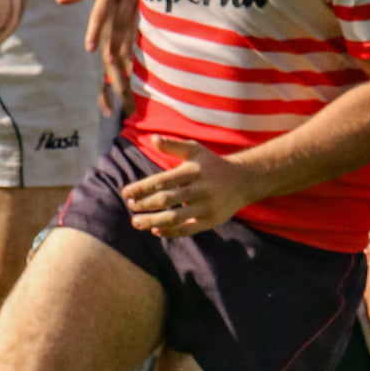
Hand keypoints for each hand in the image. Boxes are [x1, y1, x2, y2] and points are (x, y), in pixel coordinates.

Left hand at [56, 0, 136, 116]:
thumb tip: (60, 1)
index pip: (101, 11)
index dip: (95, 30)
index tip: (90, 48)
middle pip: (119, 23)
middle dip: (114, 44)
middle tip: (108, 62)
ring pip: (133, 26)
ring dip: (127, 47)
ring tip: (122, 66)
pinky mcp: (148, 4)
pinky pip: (141, 25)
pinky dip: (137, 42)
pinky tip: (134, 57)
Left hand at [121, 135, 254, 236]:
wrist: (243, 180)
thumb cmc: (212, 164)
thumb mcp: (195, 150)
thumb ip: (173, 145)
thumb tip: (152, 138)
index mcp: (192, 171)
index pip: (161, 181)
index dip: (141, 188)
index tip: (125, 193)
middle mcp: (200, 189)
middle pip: (166, 200)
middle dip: (145, 205)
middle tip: (130, 207)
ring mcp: (206, 207)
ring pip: (175, 218)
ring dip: (152, 221)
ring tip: (136, 223)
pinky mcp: (211, 221)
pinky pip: (188, 230)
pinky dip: (170, 232)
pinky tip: (156, 231)